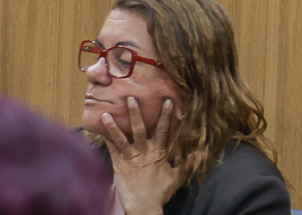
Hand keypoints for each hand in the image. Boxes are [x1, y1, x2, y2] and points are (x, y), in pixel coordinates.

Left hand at [97, 96, 182, 214]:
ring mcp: (130, 158)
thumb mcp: (177, 176)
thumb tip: (201, 151)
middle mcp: (144, 152)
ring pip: (122, 138)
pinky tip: (100, 130)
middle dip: (136, 113)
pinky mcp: (118, 165)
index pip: (165, 130)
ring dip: (115, 125)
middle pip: (140, 129)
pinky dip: (106, 139)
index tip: (168, 101)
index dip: (167, 115)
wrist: (143, 206)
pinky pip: (112, 150)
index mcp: (159, 152)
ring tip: (107, 112)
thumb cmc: (160, 191)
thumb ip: (187, 162)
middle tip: (131, 98)